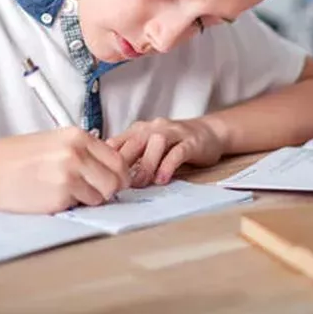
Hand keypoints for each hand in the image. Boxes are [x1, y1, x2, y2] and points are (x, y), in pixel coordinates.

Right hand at [0, 127, 129, 213]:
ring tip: (67, 192)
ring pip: (102, 196)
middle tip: (94, 192)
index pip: (117, 159)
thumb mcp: (56, 142)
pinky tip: (54, 197)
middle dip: (109, 190)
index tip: (113, 181)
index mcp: (78, 137)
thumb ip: (84, 152)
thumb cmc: (18, 158)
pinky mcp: (61, 196)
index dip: (118, 174)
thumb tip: (110, 169)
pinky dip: (73, 206)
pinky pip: (82, 207)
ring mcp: (70, 175)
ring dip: (90, 199)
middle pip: (116, 180)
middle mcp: (77, 153)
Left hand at [107, 117, 224, 186]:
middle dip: (124, 163)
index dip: (107, 160)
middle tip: (118, 185)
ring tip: (140, 184)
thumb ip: (132, 158)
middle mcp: (154, 128)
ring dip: (146, 164)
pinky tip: (162, 179)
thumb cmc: (175, 144)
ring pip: (155, 144)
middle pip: (134, 142)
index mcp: (140, 130)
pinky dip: (168, 165)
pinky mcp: (191, 142)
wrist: (210, 132)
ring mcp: (173, 133)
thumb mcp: (149, 146)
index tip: (102, 179)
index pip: (118, 141)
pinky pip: (177, 152)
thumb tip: (109, 179)